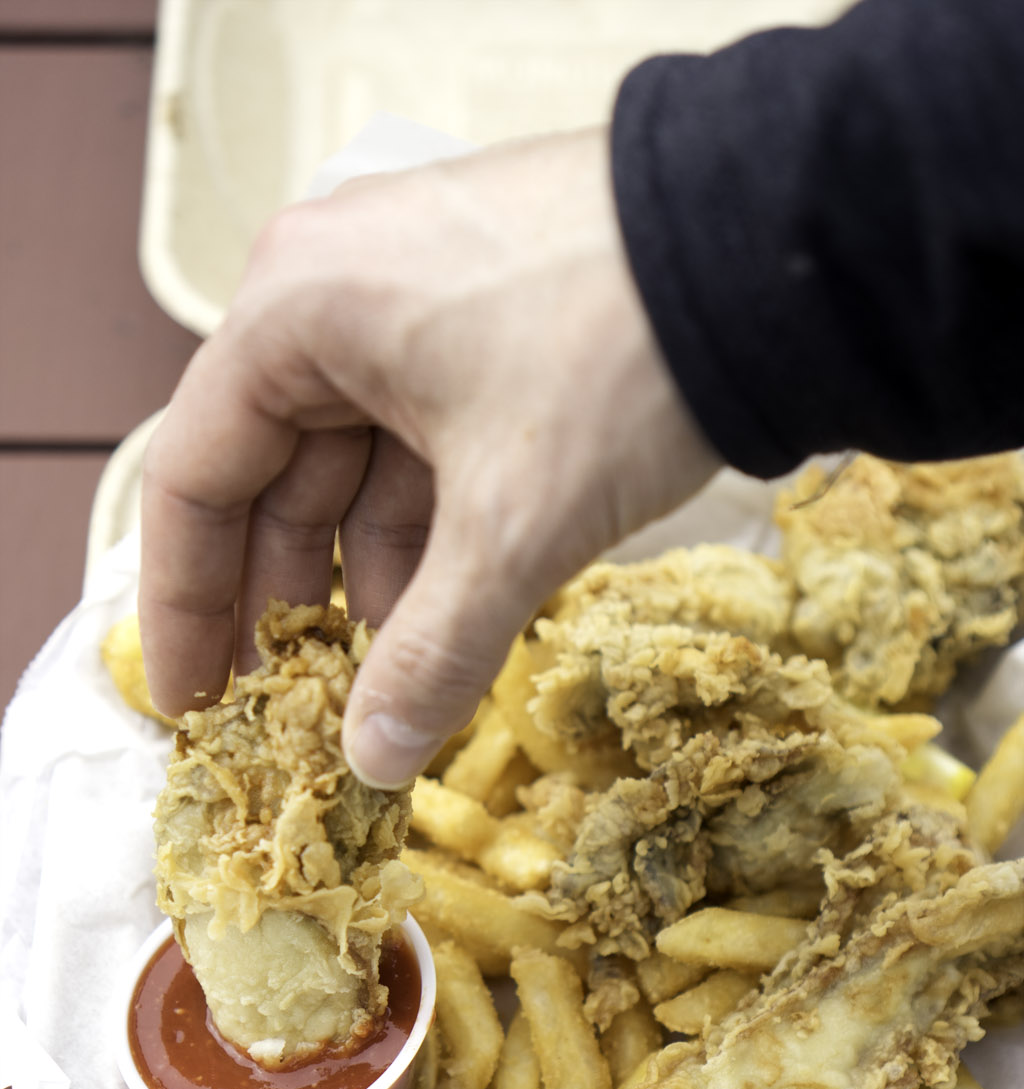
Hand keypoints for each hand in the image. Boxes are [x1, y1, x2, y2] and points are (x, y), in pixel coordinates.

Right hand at [139, 127, 720, 784]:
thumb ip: (432, 650)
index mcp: (293, 313)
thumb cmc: (621, 354)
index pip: (194, 480)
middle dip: (287, 605)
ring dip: (369, 581)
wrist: (784, 248)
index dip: (187, 609)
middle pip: (271, 478)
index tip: (194, 704)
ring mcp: (414, 305)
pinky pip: (423, 449)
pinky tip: (445, 615)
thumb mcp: (513, 521)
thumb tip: (374, 760)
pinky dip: (430, 536)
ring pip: (355, 471)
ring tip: (382, 684)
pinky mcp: (485, 326)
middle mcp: (333, 296)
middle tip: (286, 712)